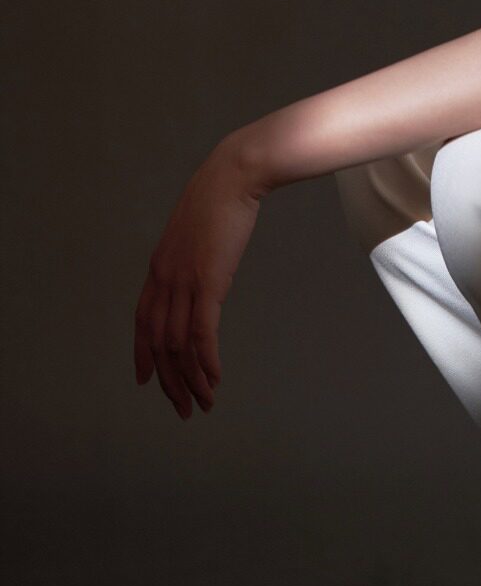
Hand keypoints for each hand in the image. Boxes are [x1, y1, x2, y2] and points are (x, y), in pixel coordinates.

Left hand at [133, 137, 261, 419]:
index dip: (143, 354)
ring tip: (204, 401)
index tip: (147, 381)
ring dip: (192, 379)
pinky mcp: (208, 282)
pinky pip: (202, 334)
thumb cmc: (219, 198)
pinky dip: (207, 361)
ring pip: (180, 346)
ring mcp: (184, 282)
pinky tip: (215, 378)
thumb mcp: (194, 233)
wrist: (232, 176)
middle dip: (170, 381)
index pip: (142, 322)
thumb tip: (198, 274)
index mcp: (158, 267)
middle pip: (159, 343)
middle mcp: (165, 279)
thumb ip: (189, 258)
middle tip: (183, 409)